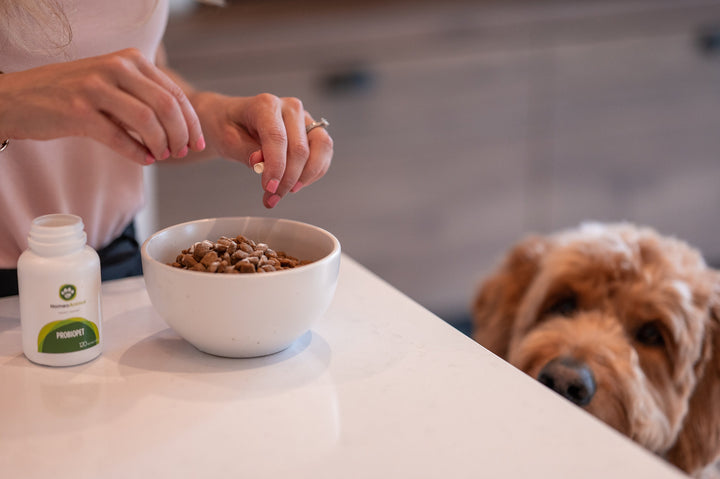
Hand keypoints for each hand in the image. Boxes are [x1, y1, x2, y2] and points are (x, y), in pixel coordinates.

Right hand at [0, 48, 203, 164]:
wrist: (20, 97)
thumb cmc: (73, 94)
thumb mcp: (113, 82)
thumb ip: (144, 95)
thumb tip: (182, 125)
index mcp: (130, 59)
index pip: (175, 93)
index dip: (192, 122)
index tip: (197, 142)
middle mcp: (115, 68)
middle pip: (167, 107)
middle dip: (181, 135)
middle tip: (182, 152)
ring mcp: (96, 88)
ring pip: (147, 122)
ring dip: (161, 145)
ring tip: (161, 155)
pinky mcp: (79, 112)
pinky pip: (120, 138)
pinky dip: (138, 153)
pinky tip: (144, 160)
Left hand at [192, 92, 332, 207]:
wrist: (230, 119)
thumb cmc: (227, 126)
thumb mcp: (227, 140)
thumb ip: (246, 151)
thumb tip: (261, 164)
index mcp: (266, 104)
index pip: (277, 137)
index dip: (276, 167)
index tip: (269, 188)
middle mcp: (290, 107)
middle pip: (300, 148)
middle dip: (288, 179)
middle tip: (272, 197)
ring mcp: (304, 118)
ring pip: (321, 148)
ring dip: (306, 176)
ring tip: (286, 191)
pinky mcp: (313, 131)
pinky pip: (324, 153)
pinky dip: (313, 173)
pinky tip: (296, 183)